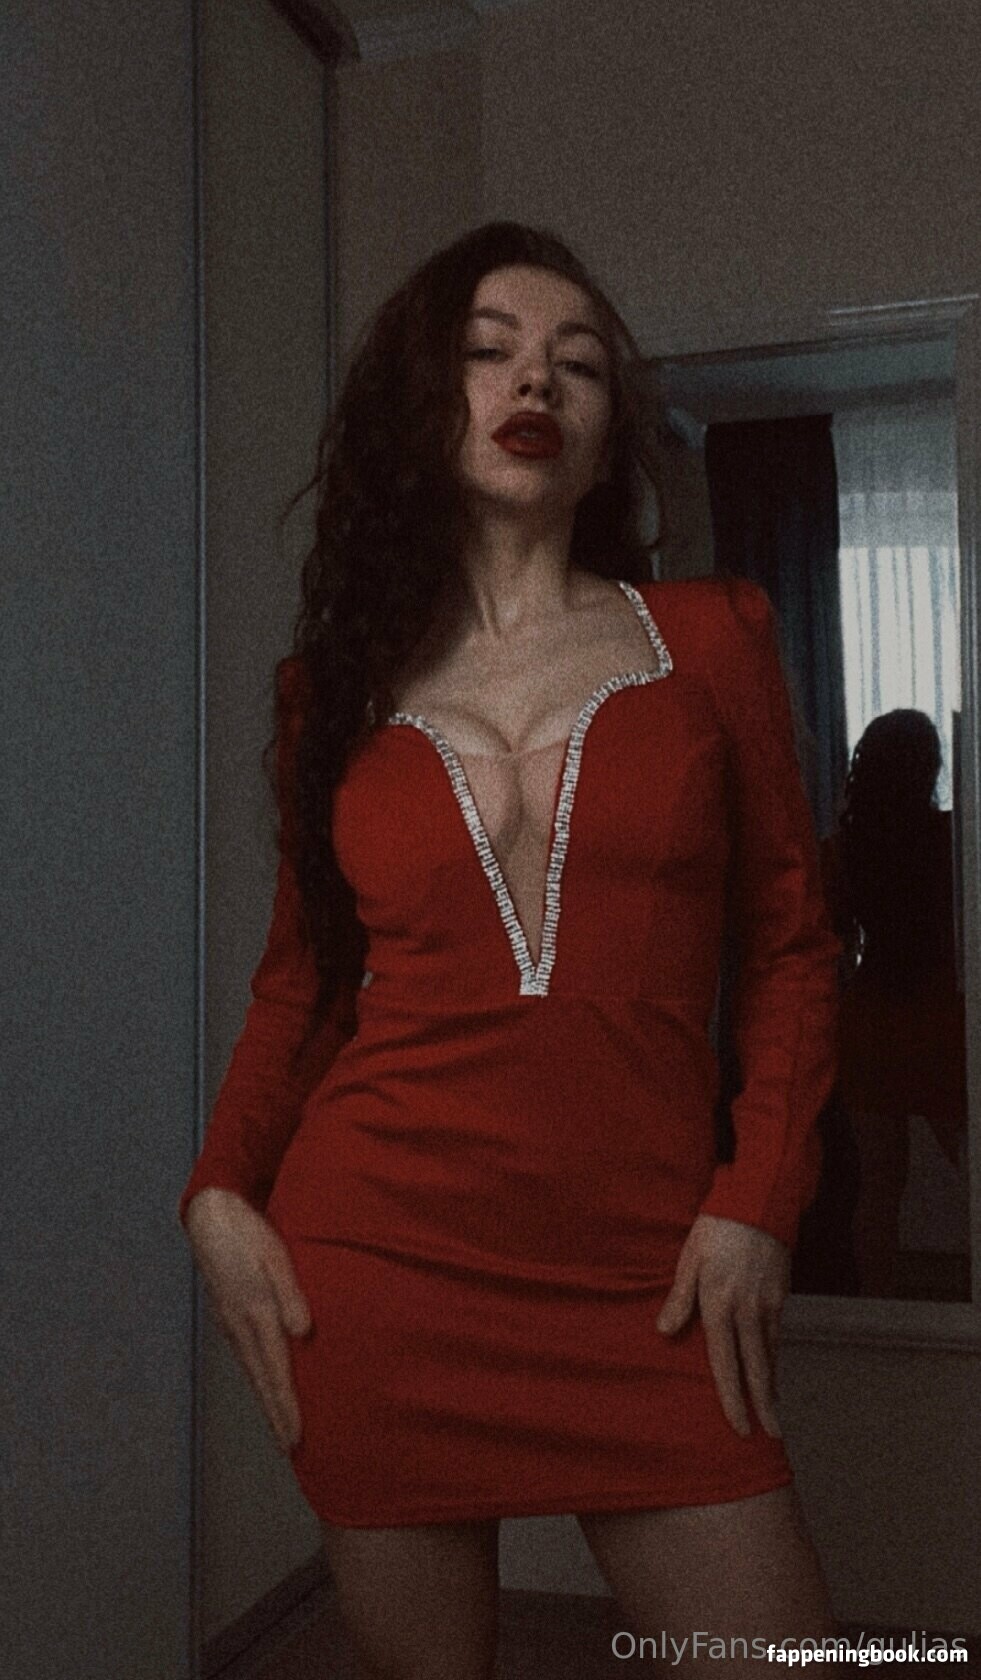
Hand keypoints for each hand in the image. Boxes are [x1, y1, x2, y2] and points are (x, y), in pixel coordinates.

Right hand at [183, 1188, 311, 1452]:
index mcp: (255, 1312)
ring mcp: (230, 1324)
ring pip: (252, 1372)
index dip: (286, 1404)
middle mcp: (240, 1325)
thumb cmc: (252, 1233)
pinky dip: (258, 1381)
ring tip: (280, 1430)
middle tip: (291, 1448)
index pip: (276, 1368)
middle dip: (276, 1415)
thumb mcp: (277, 1256)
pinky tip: (266, 1389)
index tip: (297, 1434)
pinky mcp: (228, 1318)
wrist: (213, 1218)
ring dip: (267, 1402)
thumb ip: (291, 1293)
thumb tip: (303, 1331)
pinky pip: (246, 1359)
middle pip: (262, 1379)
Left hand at [656, 1213, 788, 1438]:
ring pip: (770, 1355)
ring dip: (770, 1386)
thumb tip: (664, 1332)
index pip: (724, 1363)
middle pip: (756, 1368)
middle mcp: (747, 1311)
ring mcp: (768, 1305)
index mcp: (719, 1305)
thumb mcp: (689, 1258)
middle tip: (769, 1435)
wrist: (759, 1203)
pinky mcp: (782, 1295)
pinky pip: (777, 1336)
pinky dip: (775, 1357)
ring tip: (772, 1412)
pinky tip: (772, 1370)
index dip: (731, 1398)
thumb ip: (679, 1297)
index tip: (738, 1426)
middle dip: (762, 1406)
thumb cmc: (716, 1229)